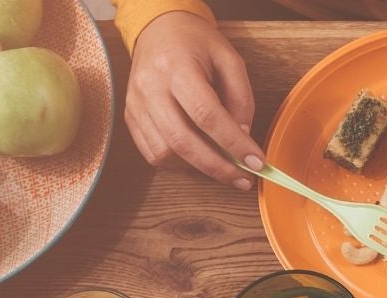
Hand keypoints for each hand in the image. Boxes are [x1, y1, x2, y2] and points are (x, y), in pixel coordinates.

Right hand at [124, 12, 262, 187]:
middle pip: (182, 140)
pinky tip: (200, 159)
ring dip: (198, 168)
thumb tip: (243, 135)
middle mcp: (149, 87)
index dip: (233, 143)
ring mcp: (135, 104)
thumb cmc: (197, 43)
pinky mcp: (130, 117)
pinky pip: (152, 153)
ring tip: (225, 169)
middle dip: (218, 167)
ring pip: (165, 152)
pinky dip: (179, 164)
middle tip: (244, 179)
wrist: (159, 30)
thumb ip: (241, 97)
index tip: (256, 162)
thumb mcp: (230, 59)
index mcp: (175, 67)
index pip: (205, 114)